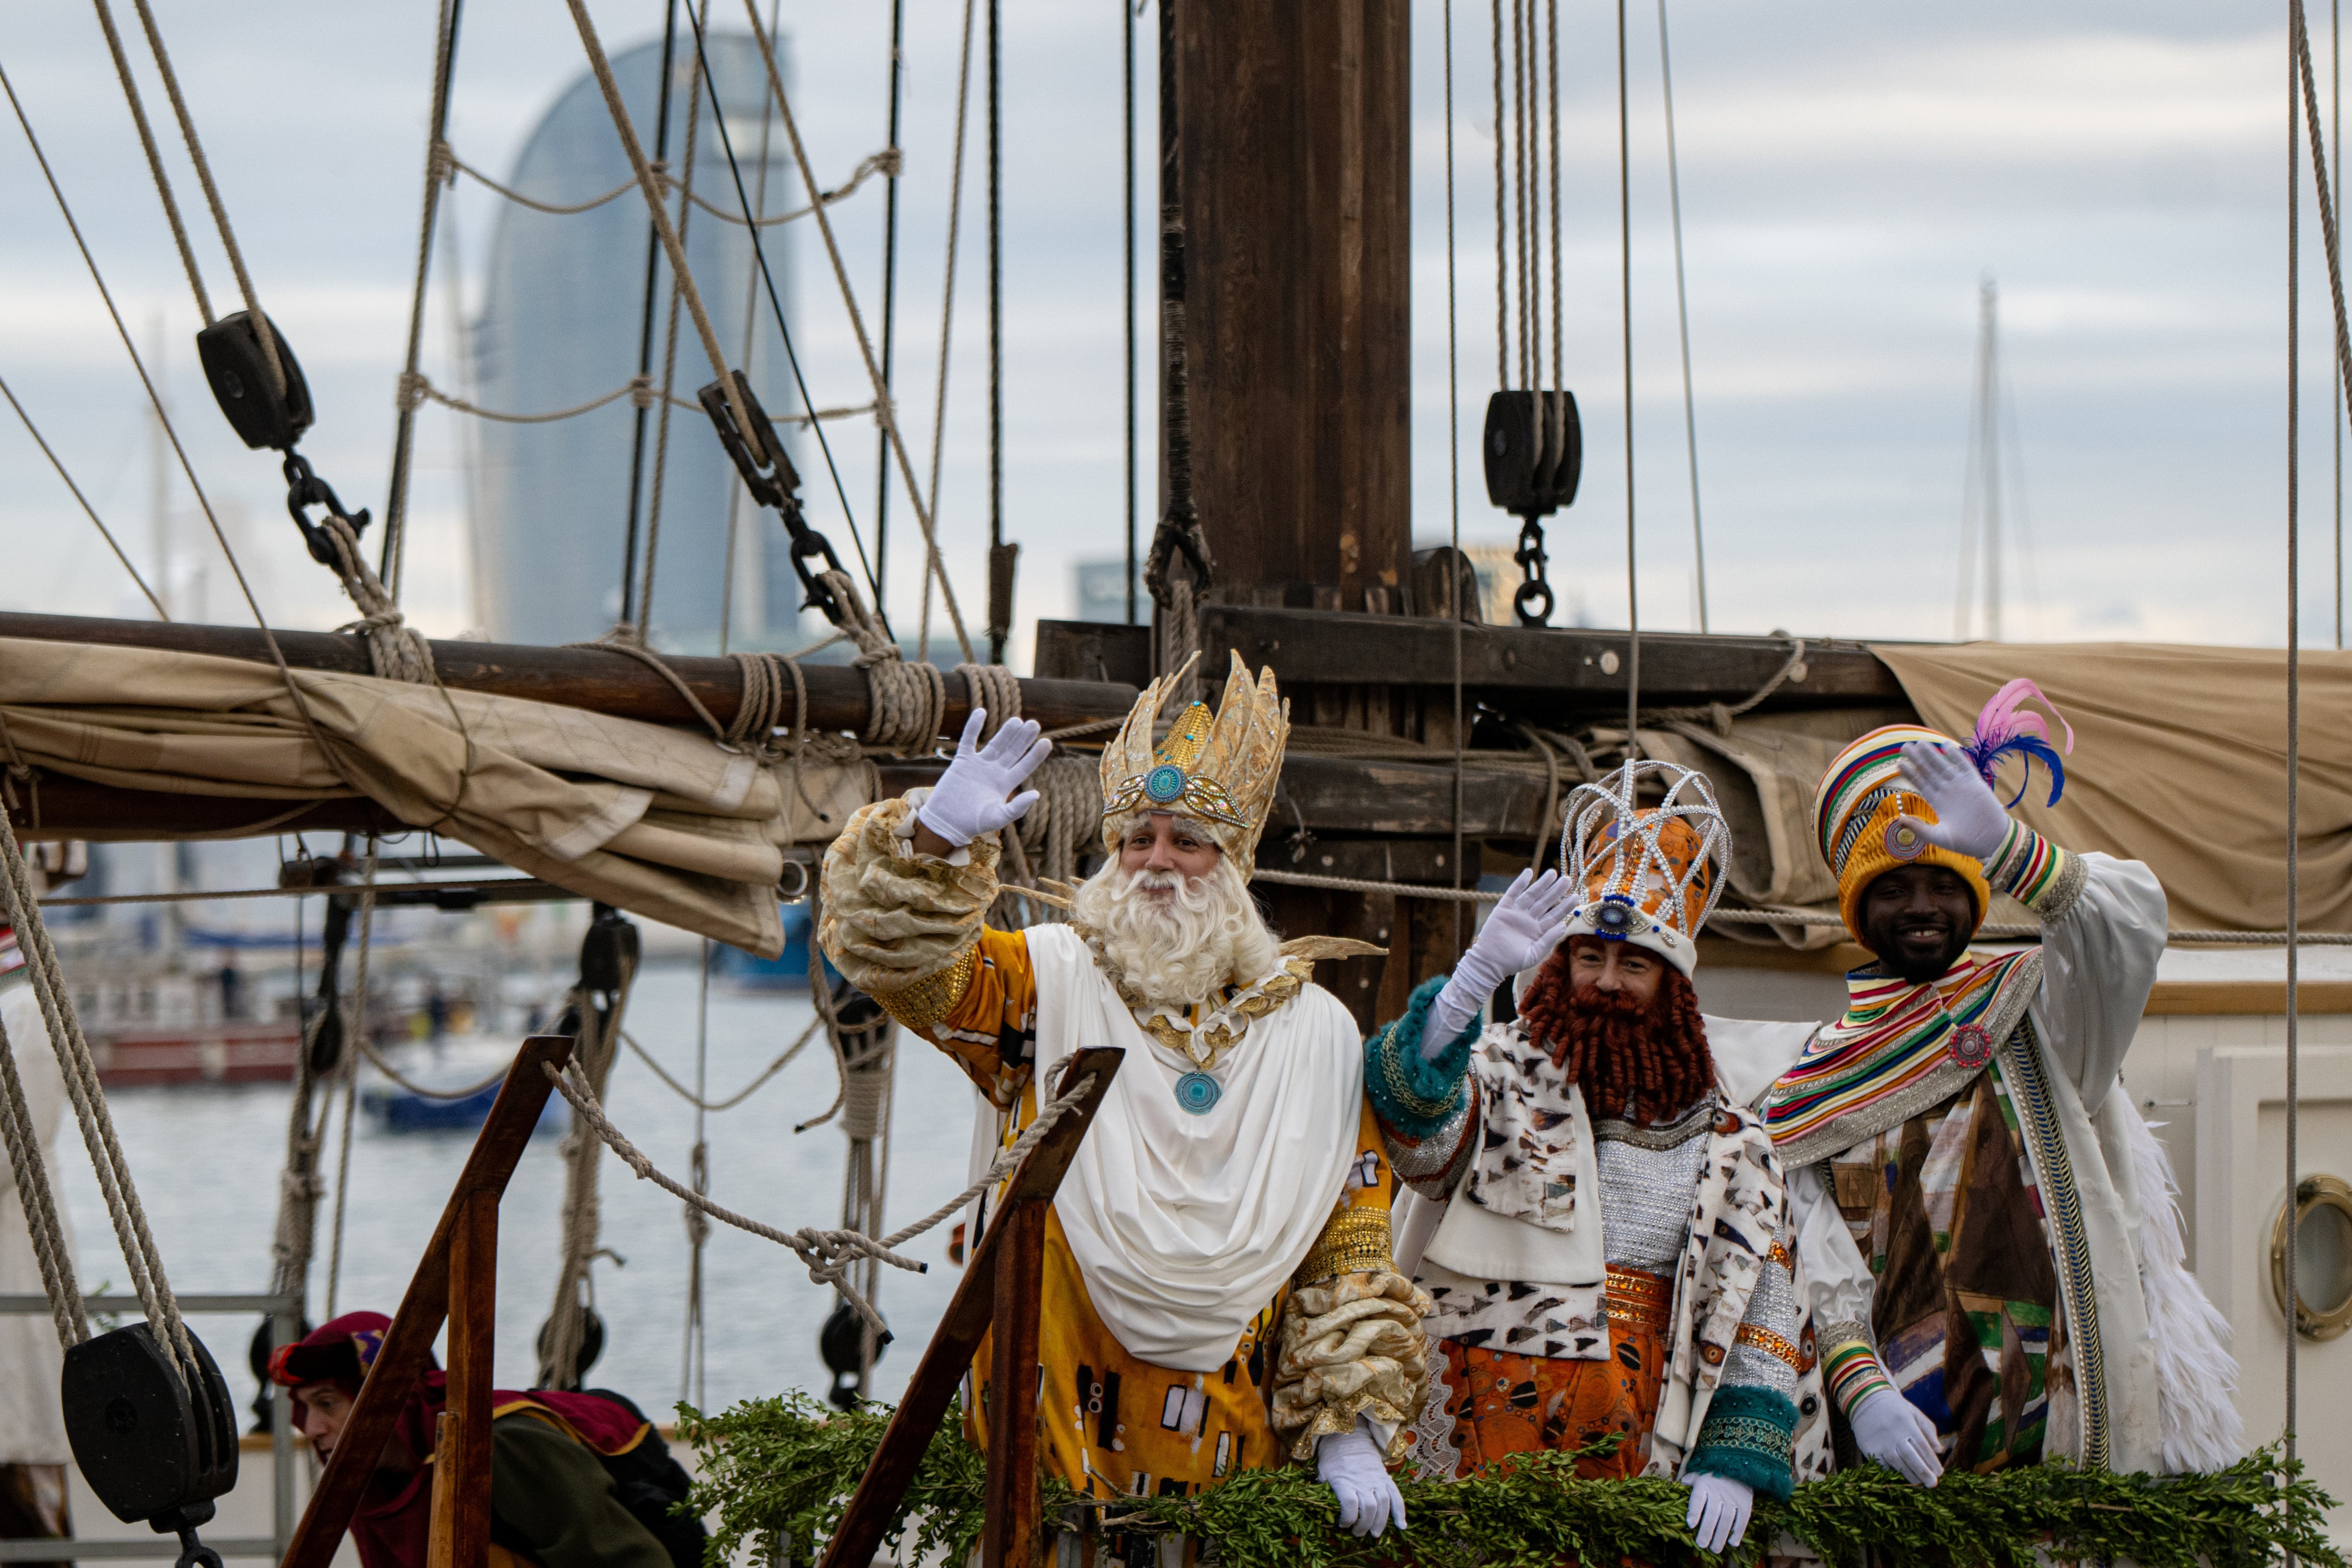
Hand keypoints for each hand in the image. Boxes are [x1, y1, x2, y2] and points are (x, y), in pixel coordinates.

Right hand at [912, 710, 1050, 849]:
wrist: (947, 822)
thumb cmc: (973, 824)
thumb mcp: (998, 817)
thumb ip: (1017, 808)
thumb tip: (1037, 794)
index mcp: (1005, 784)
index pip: (1024, 766)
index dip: (1035, 755)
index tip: (1047, 742)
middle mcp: (994, 772)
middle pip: (1012, 751)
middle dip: (1023, 739)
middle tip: (1034, 724)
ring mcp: (979, 765)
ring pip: (995, 744)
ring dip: (1005, 732)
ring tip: (1017, 720)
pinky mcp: (962, 761)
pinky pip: (968, 740)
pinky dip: (973, 727)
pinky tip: (981, 712)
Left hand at [1316, 1422, 1405, 1538]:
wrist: (1350, 1437)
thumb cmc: (1333, 1457)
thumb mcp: (1322, 1471)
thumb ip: (1322, 1488)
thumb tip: (1317, 1503)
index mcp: (1344, 1480)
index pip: (1349, 1504)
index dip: (1347, 1518)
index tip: (1342, 1525)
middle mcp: (1362, 1481)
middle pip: (1368, 1508)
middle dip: (1364, 1525)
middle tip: (1357, 1533)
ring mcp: (1376, 1479)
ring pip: (1383, 1504)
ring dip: (1380, 1522)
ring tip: (1374, 1534)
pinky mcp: (1386, 1478)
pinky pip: (1396, 1496)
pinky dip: (1400, 1511)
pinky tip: (1401, 1526)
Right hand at [1423, 869, 1574, 1058]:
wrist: (1490, 962)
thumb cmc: (1513, 962)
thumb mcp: (1535, 954)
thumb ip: (1549, 940)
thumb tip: (1563, 925)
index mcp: (1538, 930)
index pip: (1555, 915)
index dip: (1565, 906)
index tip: (1576, 897)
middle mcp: (1529, 919)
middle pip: (1546, 901)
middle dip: (1556, 891)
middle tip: (1567, 879)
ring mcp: (1517, 913)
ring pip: (1532, 894)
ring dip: (1542, 884)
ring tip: (1553, 873)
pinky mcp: (1503, 909)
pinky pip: (1513, 893)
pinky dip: (1520, 883)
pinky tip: (1528, 872)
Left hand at [1683, 1473, 1753, 1553]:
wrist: (1738, 1466)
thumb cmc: (1714, 1474)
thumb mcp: (1700, 1474)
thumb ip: (1689, 1481)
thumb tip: (1677, 1486)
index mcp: (1704, 1484)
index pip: (1698, 1498)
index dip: (1694, 1511)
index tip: (1691, 1524)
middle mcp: (1718, 1492)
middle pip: (1712, 1514)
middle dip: (1706, 1531)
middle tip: (1701, 1545)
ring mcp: (1732, 1498)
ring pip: (1726, 1519)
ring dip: (1720, 1536)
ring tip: (1715, 1549)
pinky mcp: (1745, 1503)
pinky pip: (1742, 1519)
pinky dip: (1738, 1532)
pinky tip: (1732, 1543)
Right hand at [1848, 1386, 1942, 1486]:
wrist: (1864, 1397)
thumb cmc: (1894, 1406)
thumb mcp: (1913, 1412)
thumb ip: (1928, 1429)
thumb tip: (1939, 1450)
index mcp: (1908, 1425)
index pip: (1924, 1447)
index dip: (1932, 1462)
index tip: (1940, 1473)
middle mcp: (1895, 1435)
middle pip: (1912, 1458)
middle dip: (1924, 1473)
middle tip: (1933, 1484)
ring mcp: (1881, 1443)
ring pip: (1898, 1464)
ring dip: (1910, 1476)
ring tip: (1919, 1484)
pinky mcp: (1869, 1448)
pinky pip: (1882, 1464)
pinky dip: (1892, 1472)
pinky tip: (1899, 1476)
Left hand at [1893, 739, 2008, 861]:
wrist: (1993, 842)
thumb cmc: (1966, 842)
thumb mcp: (1939, 837)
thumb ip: (1919, 829)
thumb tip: (1898, 820)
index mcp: (1938, 802)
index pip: (1921, 784)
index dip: (1911, 773)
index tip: (1899, 763)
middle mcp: (1947, 792)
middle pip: (1929, 772)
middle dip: (1917, 759)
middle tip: (1904, 747)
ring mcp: (1961, 786)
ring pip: (1944, 766)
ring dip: (1932, 755)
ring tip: (1919, 744)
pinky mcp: (1976, 784)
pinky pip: (1965, 766)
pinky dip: (1957, 756)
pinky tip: (1946, 745)